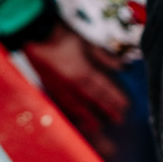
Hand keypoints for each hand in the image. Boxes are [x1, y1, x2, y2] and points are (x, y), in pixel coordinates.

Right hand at [22, 20, 128, 160]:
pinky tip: (74, 117)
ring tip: (97, 126)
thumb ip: (105, 58)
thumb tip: (121, 66)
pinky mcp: (49, 87)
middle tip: (117, 120)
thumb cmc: (64, 37)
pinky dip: (71, 112)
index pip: (104, 89)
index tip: (125, 107)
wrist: (37, 34)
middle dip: (106, 110)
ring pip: (77, 106)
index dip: (115, 99)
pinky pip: (63, 105)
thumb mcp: (88, 45)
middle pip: (93, 101)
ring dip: (88, 117)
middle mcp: (73, 84)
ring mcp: (60, 87)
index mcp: (84, 72)